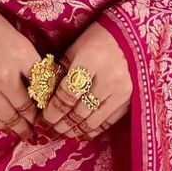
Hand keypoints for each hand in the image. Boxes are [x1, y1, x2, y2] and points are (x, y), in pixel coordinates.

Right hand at [0, 0, 40, 140]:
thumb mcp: (11, 33)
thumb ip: (24, 59)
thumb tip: (39, 82)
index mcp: (22, 54)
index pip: (44, 86)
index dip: (48, 98)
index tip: (50, 104)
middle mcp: (6, 75)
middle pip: (28, 107)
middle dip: (36, 117)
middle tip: (41, 124)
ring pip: (10, 117)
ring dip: (20, 126)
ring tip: (27, 132)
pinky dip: (0, 123)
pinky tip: (6, 125)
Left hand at [36, 20, 132, 141]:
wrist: (130, 35)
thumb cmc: (98, 37)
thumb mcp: (75, 48)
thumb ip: (61, 72)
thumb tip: (46, 96)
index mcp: (90, 61)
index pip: (67, 94)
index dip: (53, 110)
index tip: (41, 120)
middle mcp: (108, 79)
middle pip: (78, 111)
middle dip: (59, 125)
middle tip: (46, 132)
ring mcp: (121, 92)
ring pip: (92, 121)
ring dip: (73, 131)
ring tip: (59, 135)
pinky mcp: (129, 100)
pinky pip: (107, 122)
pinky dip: (92, 131)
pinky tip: (79, 134)